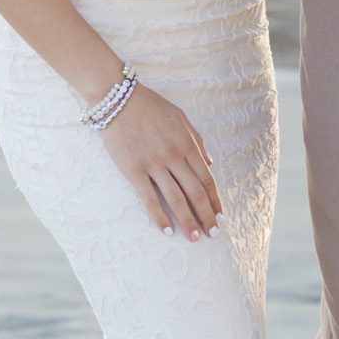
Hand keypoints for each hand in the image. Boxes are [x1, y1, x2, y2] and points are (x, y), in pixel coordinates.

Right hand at [97, 83, 225, 241]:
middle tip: (213, 235)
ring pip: (176, 199)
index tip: (220, 216)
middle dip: (206, 216)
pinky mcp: (134, 171)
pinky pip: (149, 198)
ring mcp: (154, 165)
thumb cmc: (151, 107)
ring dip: (188, 220)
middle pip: (195, 192)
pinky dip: (160, 216)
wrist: (119, 100)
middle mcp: (174, 156)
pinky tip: (168, 229)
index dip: (215, 200)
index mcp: (187, 144)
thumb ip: (197, 141)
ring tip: (194, 238)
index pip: (206, 179)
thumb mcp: (181, 118)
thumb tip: (210, 163)